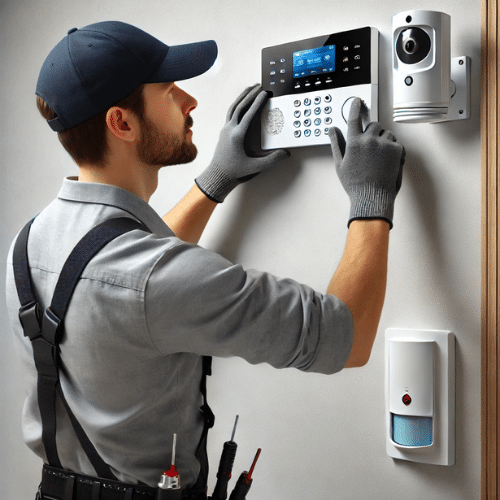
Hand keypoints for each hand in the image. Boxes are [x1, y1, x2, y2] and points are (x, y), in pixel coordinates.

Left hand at [195, 85, 289, 202]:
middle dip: (250, 94)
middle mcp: (230, 130)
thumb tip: (285, 153)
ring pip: (233, 108)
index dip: (257, 103)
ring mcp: (225, 130)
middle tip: (259, 85)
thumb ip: (272, 160)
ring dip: (242, 97)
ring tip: (250, 88)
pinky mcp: (224, 132)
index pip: (248, 114)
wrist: (218, 176)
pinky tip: (241, 103)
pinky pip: (230, 113)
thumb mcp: (255, 167)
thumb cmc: (234, 171)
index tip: (264, 93)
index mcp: (237, 135)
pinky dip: (237, 104)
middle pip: (240, 106)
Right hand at [329, 98, 405, 227]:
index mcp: (353, 142)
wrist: (372, 197)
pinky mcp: (397, 149)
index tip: (357, 101)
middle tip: (371, 148)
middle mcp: (369, 140)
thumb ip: (337, 143)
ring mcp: (384, 144)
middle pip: (373, 125)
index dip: (354, 108)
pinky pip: (396, 142)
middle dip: (372, 132)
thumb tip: (332, 129)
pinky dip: (393, 149)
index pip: (353, 118)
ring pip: (386, 133)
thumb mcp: (340, 164)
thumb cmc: (355, 184)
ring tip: (379, 157)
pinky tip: (387, 162)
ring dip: (384, 140)